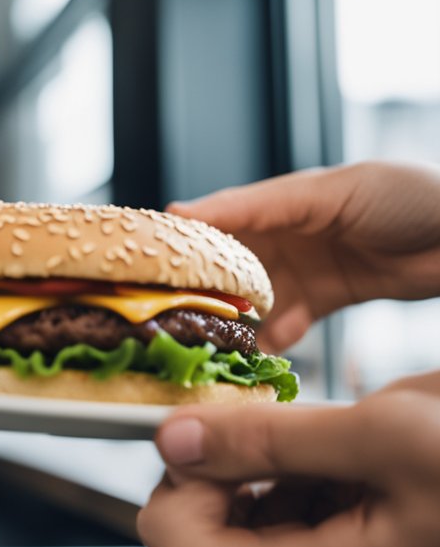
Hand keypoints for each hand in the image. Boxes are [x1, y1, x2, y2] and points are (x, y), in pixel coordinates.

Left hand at [137, 370, 439, 546]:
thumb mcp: (388, 431)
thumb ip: (272, 442)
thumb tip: (177, 438)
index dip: (175, 501)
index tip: (204, 445)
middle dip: (194, 503)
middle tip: (233, 444)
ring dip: (236, 499)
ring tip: (290, 449)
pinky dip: (277, 501)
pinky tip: (322, 463)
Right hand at [168, 161, 439, 352]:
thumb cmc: (407, 197)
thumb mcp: (326, 192)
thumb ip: (258, 204)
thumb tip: (183, 210)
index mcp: (277, 202)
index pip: (212, 222)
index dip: (178, 244)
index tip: (138, 269)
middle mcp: (283, 235)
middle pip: (226, 267)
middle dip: (199, 292)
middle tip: (169, 319)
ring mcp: (304, 268)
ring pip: (251, 301)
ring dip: (233, 321)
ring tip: (209, 344)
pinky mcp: (326, 297)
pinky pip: (287, 323)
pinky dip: (273, 339)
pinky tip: (260, 354)